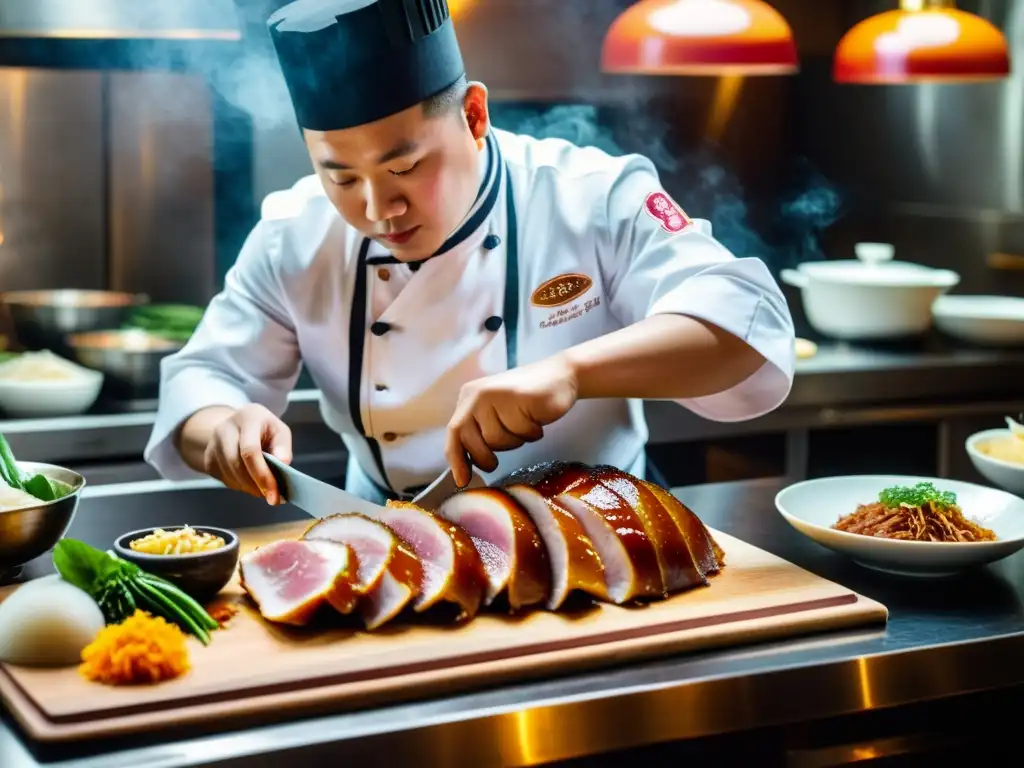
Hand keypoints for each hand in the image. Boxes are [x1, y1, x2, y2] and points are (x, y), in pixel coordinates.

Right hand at [203, 404, 291, 504]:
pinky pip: (223, 479)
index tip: (273, 494)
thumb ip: (283, 448)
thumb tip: (282, 465)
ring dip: (248, 487)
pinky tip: (249, 481)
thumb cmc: (265, 430)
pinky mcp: (208, 457)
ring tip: (263, 489)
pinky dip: (239, 485)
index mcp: (248, 417)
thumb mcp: (279, 432)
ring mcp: (213, 442)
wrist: (239, 425)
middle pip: (237, 464)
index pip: (250, 450)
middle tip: (271, 497)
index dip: (262, 475)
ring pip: (229, 474)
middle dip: (256, 485)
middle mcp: (226, 427)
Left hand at [445, 355, 577, 487]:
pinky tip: (536, 417)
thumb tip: (463, 470)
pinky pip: (519, 432)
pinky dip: (531, 432)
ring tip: (525, 422)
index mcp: (467, 397)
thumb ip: (479, 433)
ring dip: (515, 439)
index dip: (457, 460)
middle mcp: (476, 395)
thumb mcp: (496, 415)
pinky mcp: (516, 398)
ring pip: (497, 441)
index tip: (463, 481)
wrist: (560, 376)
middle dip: (489, 455)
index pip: (454, 434)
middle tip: (508, 442)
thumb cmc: (528, 402)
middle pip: (473, 442)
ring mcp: (495, 395)